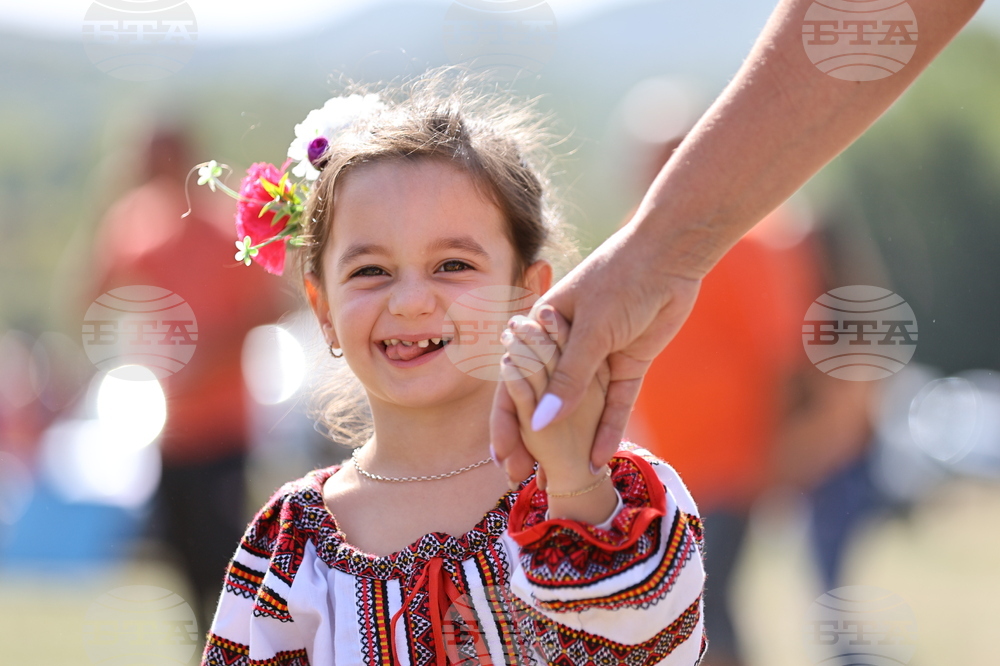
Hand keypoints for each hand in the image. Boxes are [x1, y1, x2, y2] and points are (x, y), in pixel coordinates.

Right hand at [492, 222, 700, 483]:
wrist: (669, 257)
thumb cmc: (620, 279)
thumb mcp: (590, 330)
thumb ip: (568, 379)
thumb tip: (542, 423)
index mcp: (542, 330)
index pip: (516, 384)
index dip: (507, 423)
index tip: (501, 458)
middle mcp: (565, 347)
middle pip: (545, 403)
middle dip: (535, 442)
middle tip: (525, 479)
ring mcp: (598, 358)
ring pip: (580, 409)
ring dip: (571, 442)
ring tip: (564, 480)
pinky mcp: (628, 364)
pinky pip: (615, 405)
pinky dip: (608, 429)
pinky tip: (601, 459)